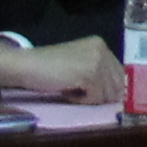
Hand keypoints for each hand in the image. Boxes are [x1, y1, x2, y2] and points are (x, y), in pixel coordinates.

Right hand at [0, 37, 118, 100]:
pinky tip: (67, 91)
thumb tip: (117, 93)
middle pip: (116, 84)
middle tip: (78, 91)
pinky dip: (81, 100)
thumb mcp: (78, 64)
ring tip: (71, 89)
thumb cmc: (48, 68)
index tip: (92, 93)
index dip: (108, 88)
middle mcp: (101, 50)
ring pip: (106, 94)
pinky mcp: (88, 74)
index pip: (119, 73)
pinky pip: (94, 98)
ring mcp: (96, 61)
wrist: (26, 66)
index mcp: (99, 45)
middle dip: (100, 94)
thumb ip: (97, 72)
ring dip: (89, 98)